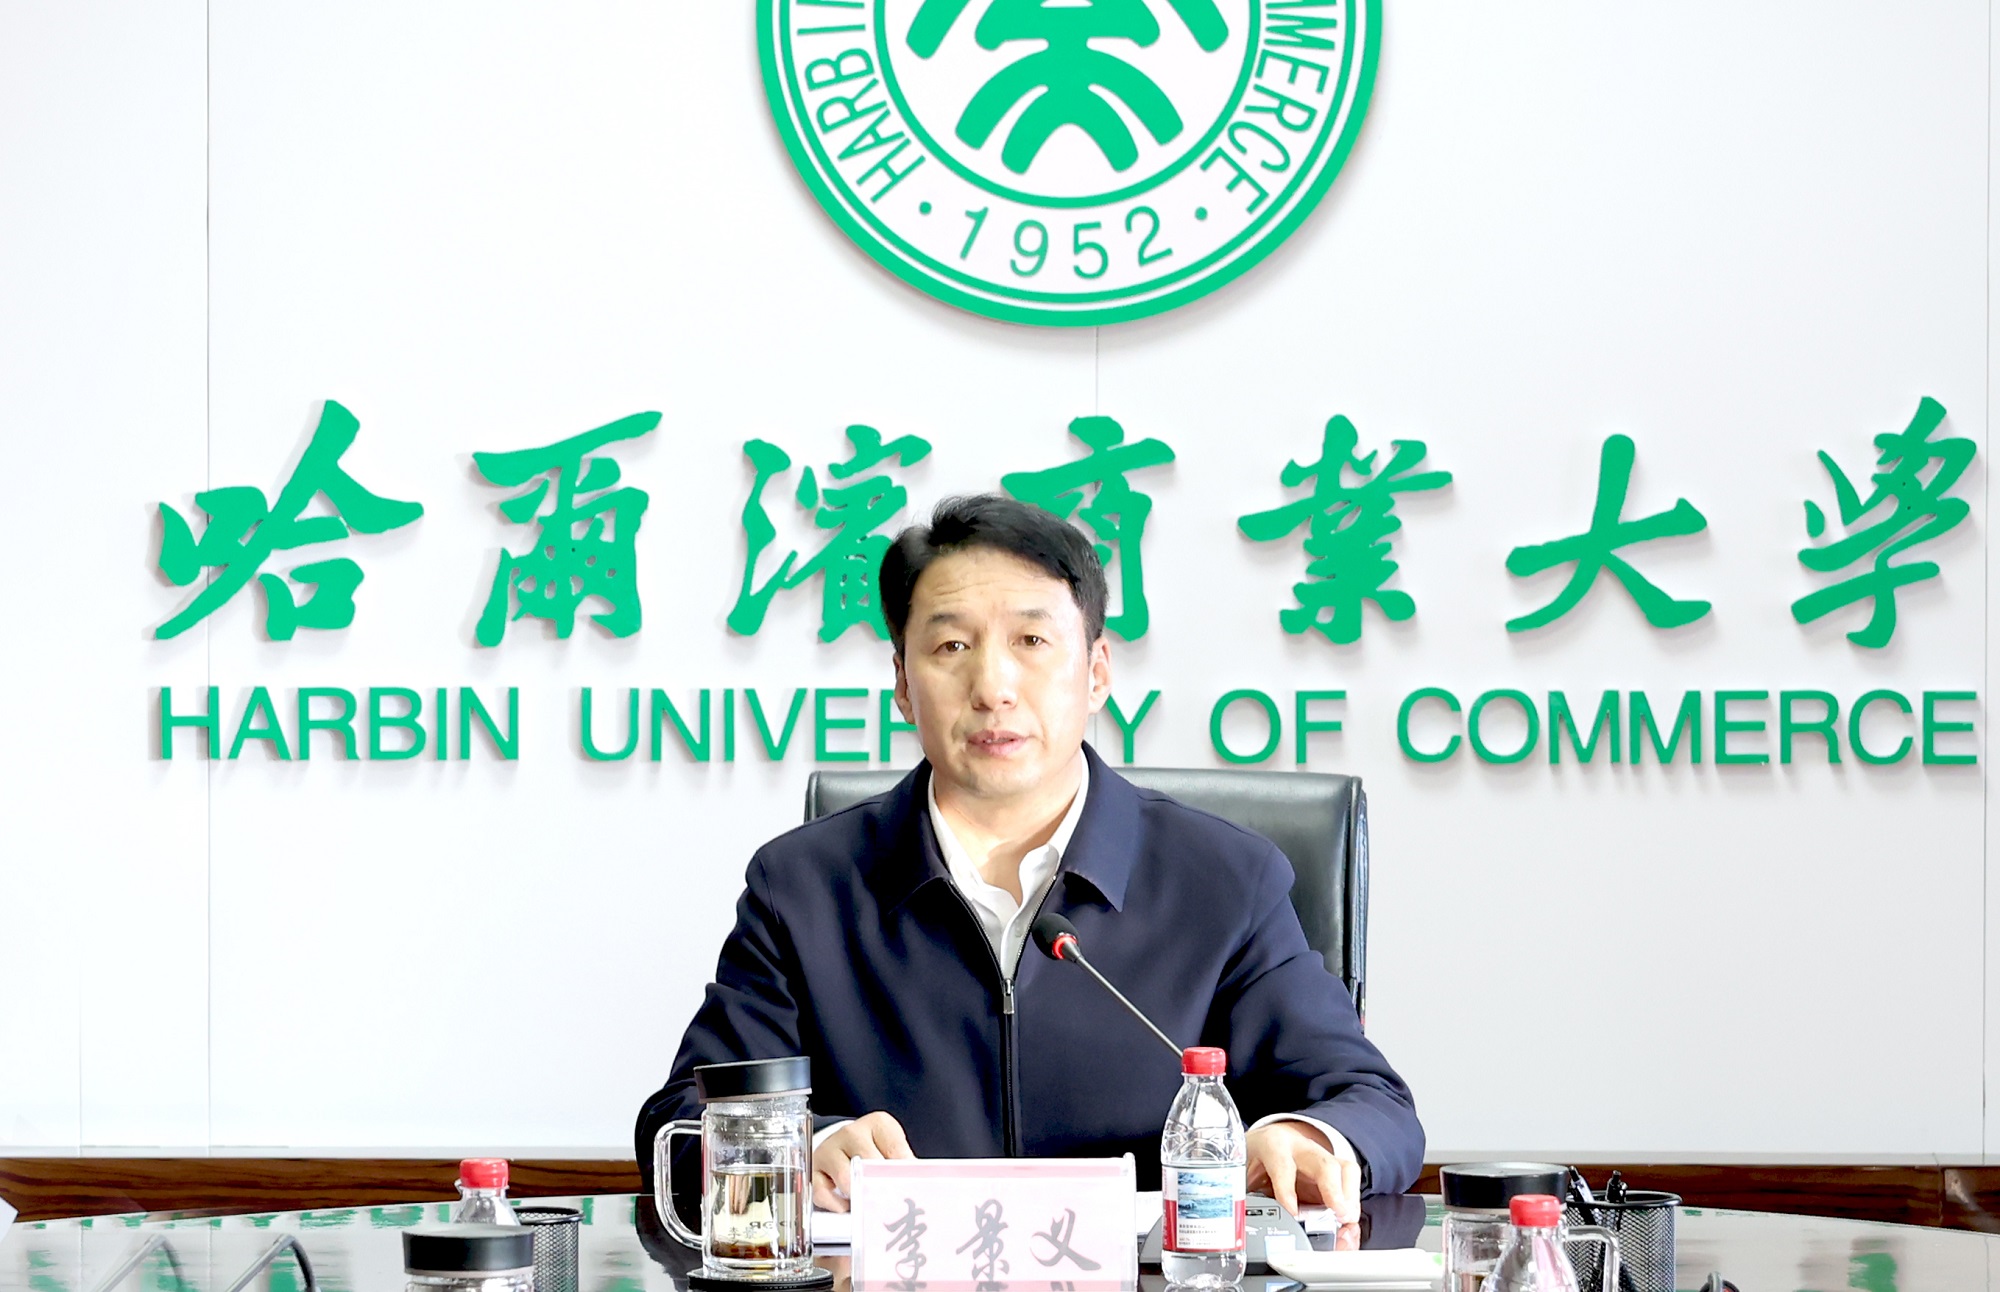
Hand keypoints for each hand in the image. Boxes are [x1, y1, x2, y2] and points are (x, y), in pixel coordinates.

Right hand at [811, 1111, 915, 1211]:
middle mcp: (852, 1132)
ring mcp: (830, 1149)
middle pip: (869, 1163)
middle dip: (879, 1187)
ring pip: (846, 1177)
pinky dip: (835, 1205)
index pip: (895, 1150)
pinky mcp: (814, 1170)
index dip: (902, 1174)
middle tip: (889, 1204)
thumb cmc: (874, 1151)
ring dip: (857, 1197)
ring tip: (867, 1206)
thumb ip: (905, 1165)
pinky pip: (822, 1192)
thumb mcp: (892, 1150)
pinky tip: (845, 1207)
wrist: (843, 1147)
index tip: (908, 1190)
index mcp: (877, 1124)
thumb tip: (920, 1189)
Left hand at [1246, 1120, 1360, 1222]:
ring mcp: (1321, 1157)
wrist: (1266, 1143)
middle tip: (1338, 1214)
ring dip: (1349, 1198)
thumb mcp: (1241, 1171)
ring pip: (1344, 1170)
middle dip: (1333, 1190)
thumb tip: (1242, 1221)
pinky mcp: (1334, 1169)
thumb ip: (1244, 1192)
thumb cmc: (1254, 1159)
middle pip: (1323, 1163)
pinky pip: (1351, 1181)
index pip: (1281, 1163)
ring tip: (1346, 1220)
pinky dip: (1352, 1203)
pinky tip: (1347, 1219)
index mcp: (1273, 1145)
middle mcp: (1301, 1147)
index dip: (1286, 1189)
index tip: (1291, 1213)